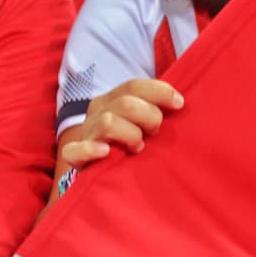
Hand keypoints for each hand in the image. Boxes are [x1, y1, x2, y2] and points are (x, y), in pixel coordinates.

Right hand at [60, 78, 183, 167]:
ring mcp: (87, 133)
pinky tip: (107, 152)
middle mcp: (97, 111)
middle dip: (149, 116)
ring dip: (131, 134)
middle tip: (156, 133)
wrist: (99, 171)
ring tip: (138, 147)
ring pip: (109, 122)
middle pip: (125, 102)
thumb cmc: (128, 144)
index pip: (134, 85)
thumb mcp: (140, 122)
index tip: (179, 103)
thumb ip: (154, 109)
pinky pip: (75, 150)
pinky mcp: (76, 157)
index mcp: (112, 99)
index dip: (159, 91)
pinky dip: (91, 149)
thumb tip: (180, 102)